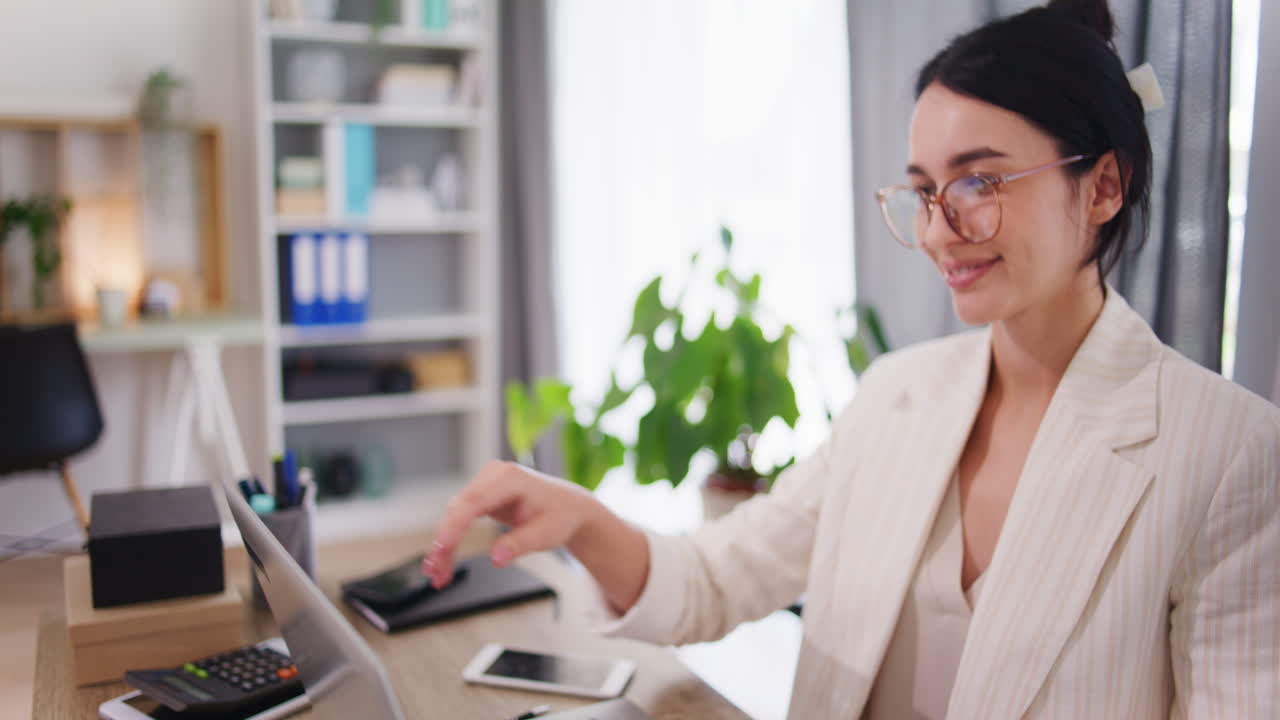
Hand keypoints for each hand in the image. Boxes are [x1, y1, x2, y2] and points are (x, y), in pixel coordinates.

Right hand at [423, 460, 599, 588]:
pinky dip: (452, 541)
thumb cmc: (561, 515)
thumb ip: (519, 544)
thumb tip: (496, 558)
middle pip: (458, 509)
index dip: (454, 524)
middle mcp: (493, 475)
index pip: (475, 501)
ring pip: (454, 515)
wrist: (569, 507)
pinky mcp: (481, 496)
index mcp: (511, 477)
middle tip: (435, 572)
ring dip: (445, 546)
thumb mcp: (546, 534)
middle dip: (444, 542)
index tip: (442, 547)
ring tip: (438, 575)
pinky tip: (445, 562)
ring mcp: (485, 483)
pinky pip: (459, 518)